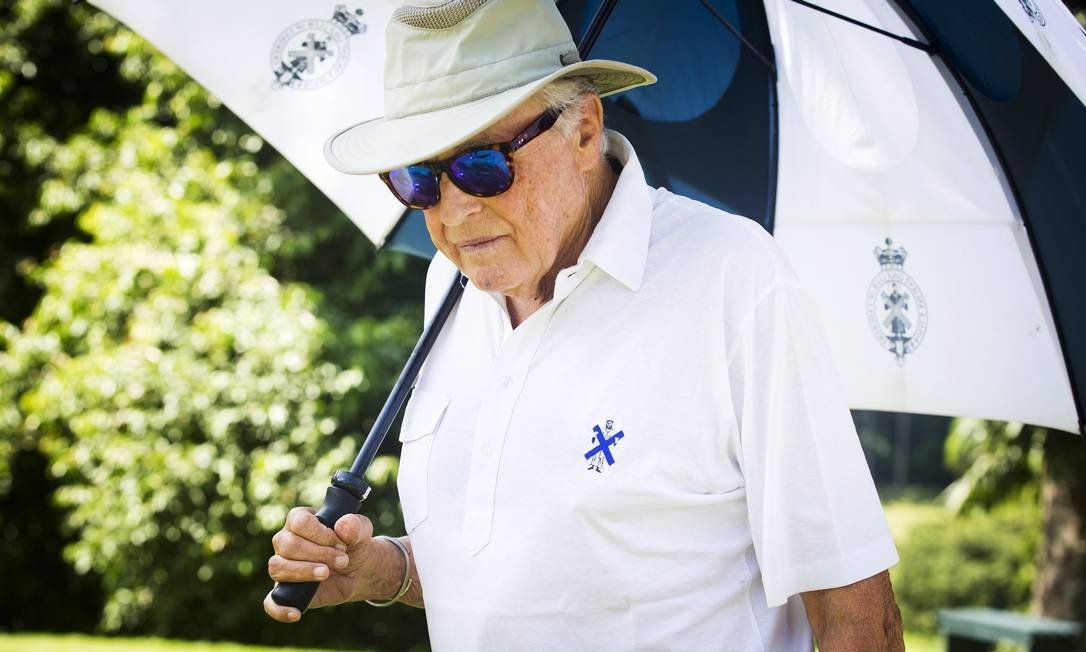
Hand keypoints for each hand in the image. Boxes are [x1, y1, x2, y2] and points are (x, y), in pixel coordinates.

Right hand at [263, 506, 383, 621]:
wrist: (358, 569)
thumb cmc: (353, 544)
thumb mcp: (361, 532)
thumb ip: (356, 526)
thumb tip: (343, 525)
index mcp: (299, 520)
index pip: (298, 522)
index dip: (320, 533)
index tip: (341, 543)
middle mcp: (285, 541)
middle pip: (287, 544)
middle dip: (319, 553)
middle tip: (343, 559)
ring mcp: (283, 566)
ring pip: (277, 567)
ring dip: (304, 572)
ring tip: (327, 573)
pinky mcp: (285, 590)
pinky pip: (270, 601)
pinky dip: (279, 608)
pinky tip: (296, 613)